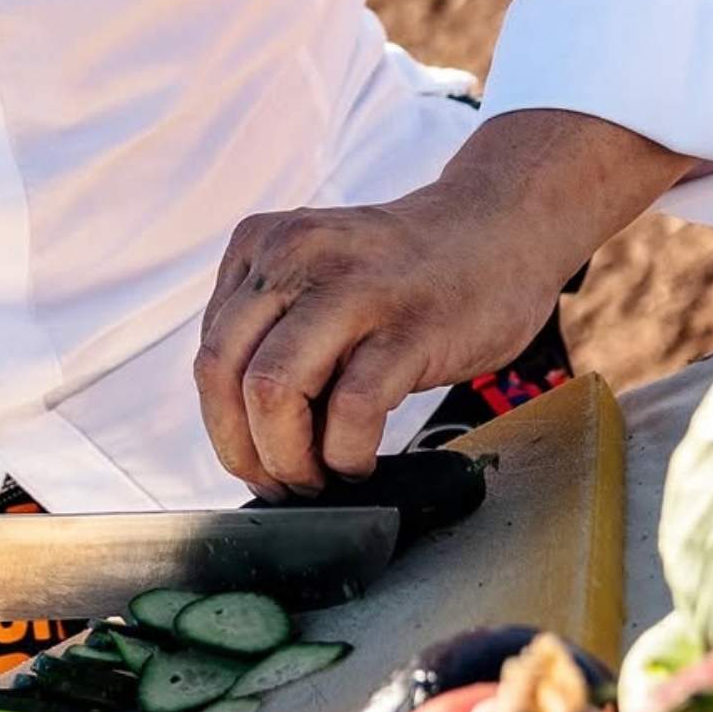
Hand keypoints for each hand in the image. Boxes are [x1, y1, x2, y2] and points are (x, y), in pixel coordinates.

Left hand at [195, 110, 689, 494]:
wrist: (502, 226)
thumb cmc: (407, 273)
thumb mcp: (319, 275)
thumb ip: (275, 328)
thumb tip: (244, 431)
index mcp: (262, 245)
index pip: (210, 354)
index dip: (224, 427)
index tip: (254, 462)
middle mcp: (296, 256)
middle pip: (223, 374)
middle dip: (244, 450)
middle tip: (281, 484)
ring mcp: (353, 289)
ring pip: (272, 391)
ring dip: (289, 459)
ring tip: (320, 478)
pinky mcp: (409, 326)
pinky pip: (351, 409)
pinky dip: (347, 454)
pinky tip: (362, 462)